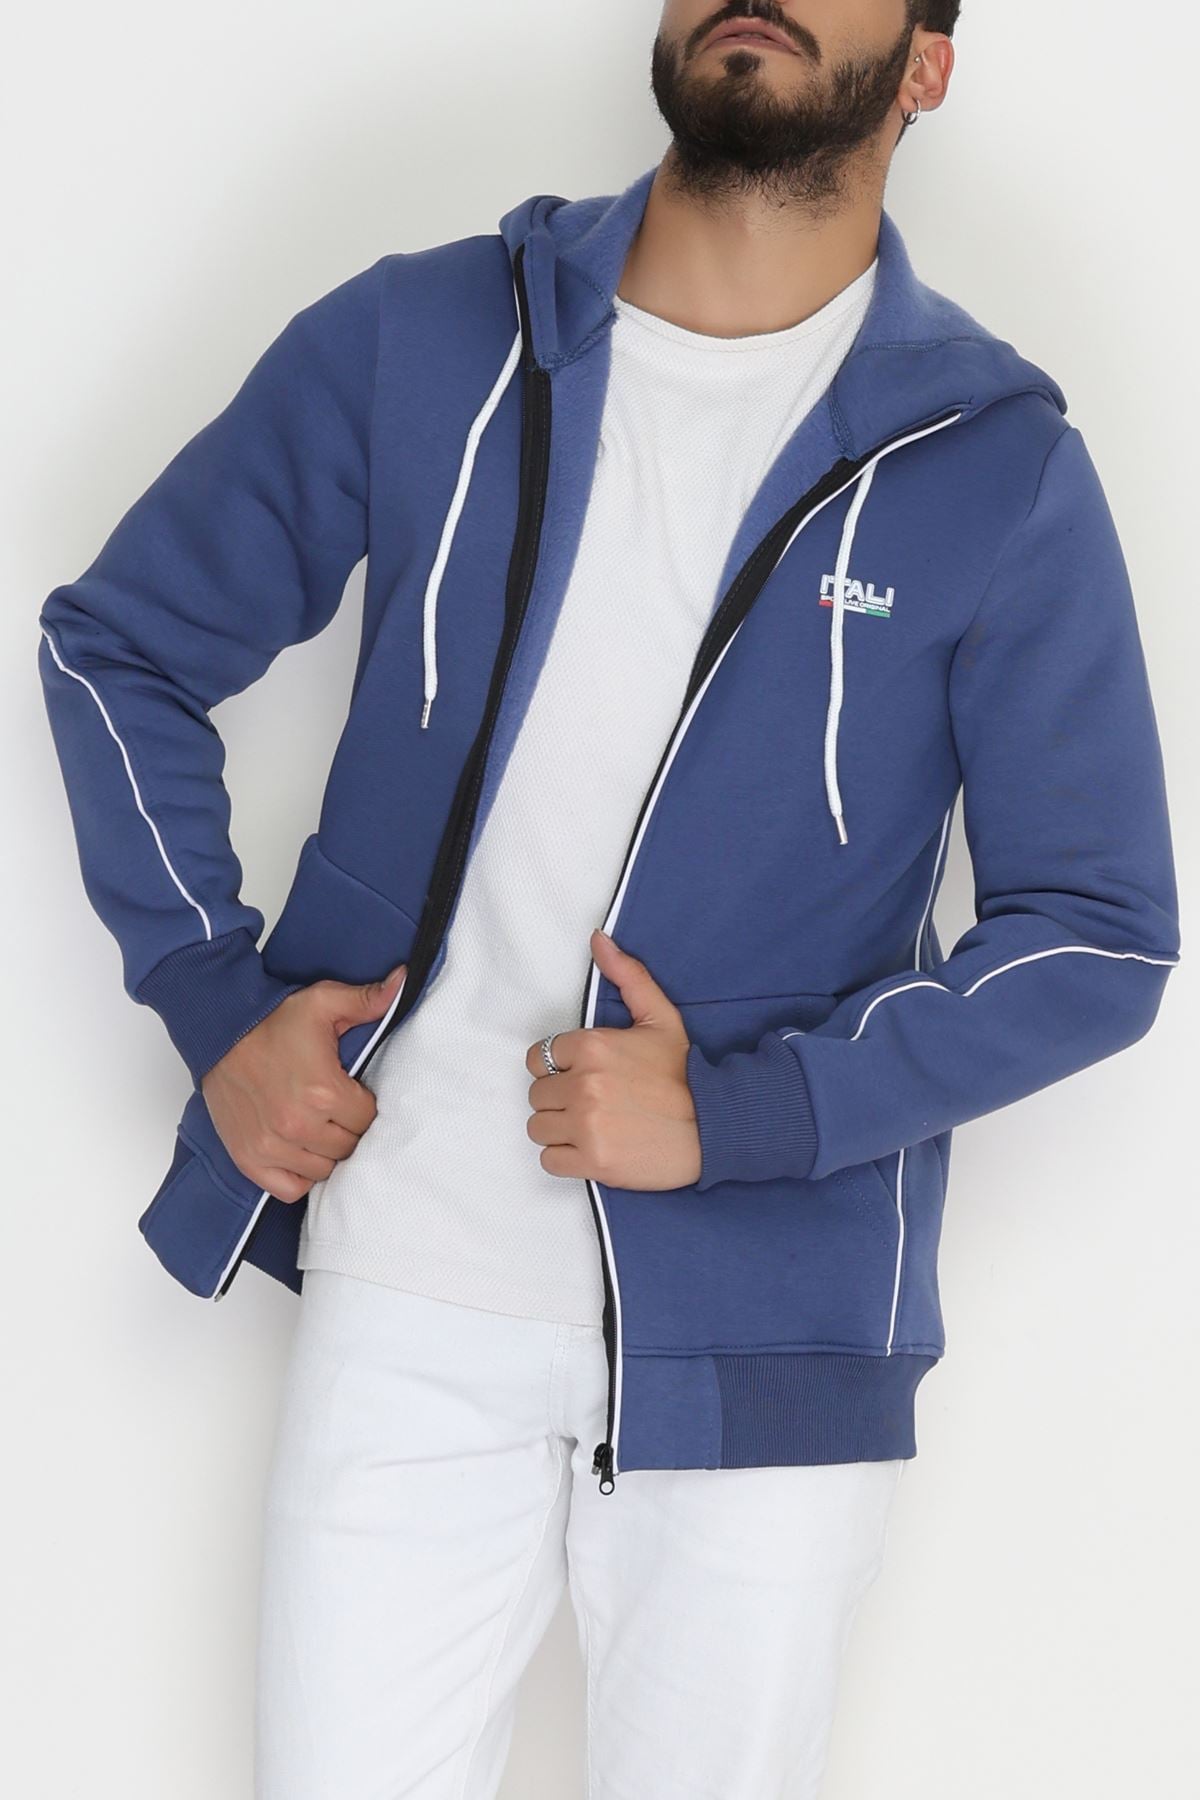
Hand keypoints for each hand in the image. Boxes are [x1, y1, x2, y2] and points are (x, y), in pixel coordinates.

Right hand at [199, 964, 407, 1201]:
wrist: (219, 1031)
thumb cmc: (270, 1021)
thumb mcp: (322, 1002)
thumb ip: (368, 1000)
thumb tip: (405, 980)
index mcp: (322, 1091)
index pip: (367, 1119)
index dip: (364, 1105)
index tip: (353, 1093)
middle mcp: (298, 1126)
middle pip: (348, 1148)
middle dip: (348, 1129)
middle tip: (336, 1109)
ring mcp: (272, 1147)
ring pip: (324, 1170)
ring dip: (326, 1153)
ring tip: (319, 1127)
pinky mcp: (249, 1159)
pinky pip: (289, 1188)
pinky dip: (299, 1176)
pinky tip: (301, 1153)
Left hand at [524, 929, 700, 1190]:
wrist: (716, 1127)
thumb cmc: (685, 1074)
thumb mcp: (660, 1018)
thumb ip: (628, 976)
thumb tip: (597, 938)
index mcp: (592, 1046)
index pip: (539, 1057)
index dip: (559, 1068)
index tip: (584, 1076)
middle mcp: (583, 1084)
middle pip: (537, 1094)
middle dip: (560, 1099)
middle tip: (594, 1104)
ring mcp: (586, 1125)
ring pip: (538, 1127)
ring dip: (559, 1129)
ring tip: (592, 1127)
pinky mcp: (591, 1161)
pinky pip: (549, 1160)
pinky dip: (565, 1157)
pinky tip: (592, 1148)